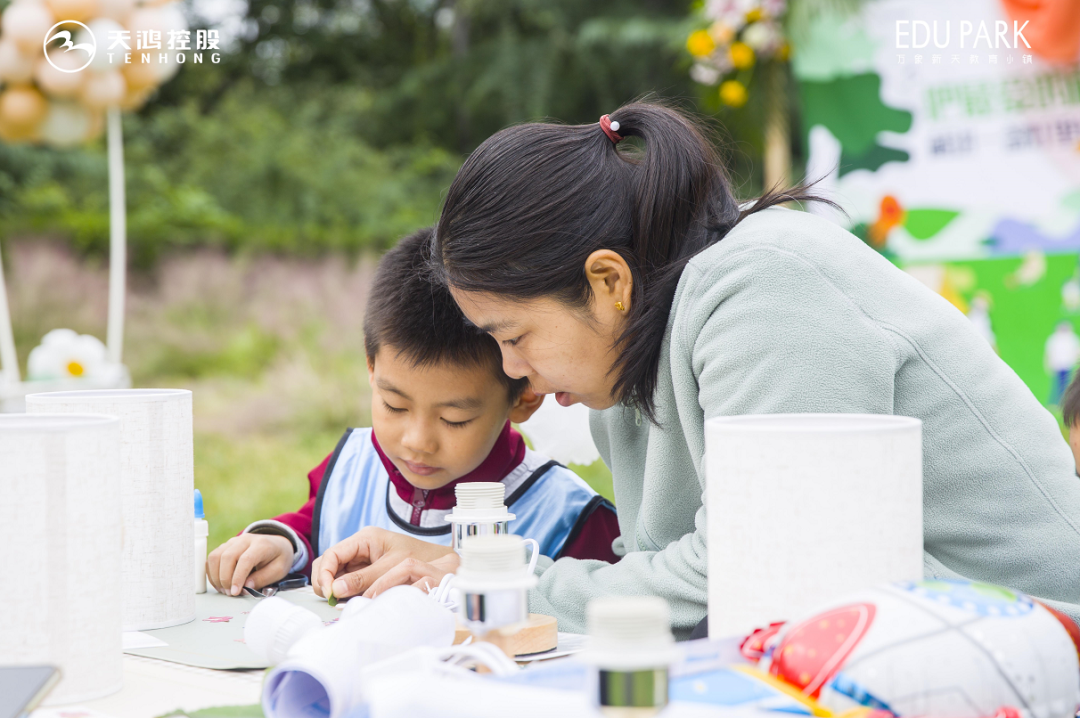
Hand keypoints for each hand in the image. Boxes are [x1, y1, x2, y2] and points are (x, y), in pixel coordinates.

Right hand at [206, 533, 293, 595]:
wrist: (277, 544)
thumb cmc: (278, 558)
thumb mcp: (279, 570)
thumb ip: (263, 578)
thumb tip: (245, 587)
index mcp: (261, 544)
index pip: (245, 559)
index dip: (238, 577)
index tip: (235, 592)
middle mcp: (245, 540)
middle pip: (227, 556)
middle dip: (225, 578)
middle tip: (230, 593)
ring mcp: (233, 541)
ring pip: (216, 556)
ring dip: (216, 576)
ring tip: (224, 590)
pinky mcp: (225, 546)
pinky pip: (212, 558)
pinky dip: (212, 572)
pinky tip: (219, 583)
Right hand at [312, 526, 455, 599]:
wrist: (441, 561)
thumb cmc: (420, 557)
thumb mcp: (392, 567)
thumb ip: (364, 579)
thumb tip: (336, 591)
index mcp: (365, 538)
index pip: (333, 554)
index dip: (325, 574)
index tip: (329, 593)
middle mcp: (360, 547)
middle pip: (329, 563)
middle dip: (325, 582)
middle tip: (332, 600)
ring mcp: (361, 559)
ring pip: (335, 574)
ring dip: (334, 589)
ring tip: (341, 602)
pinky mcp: (366, 571)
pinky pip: (347, 582)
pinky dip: (345, 592)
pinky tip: (349, 601)